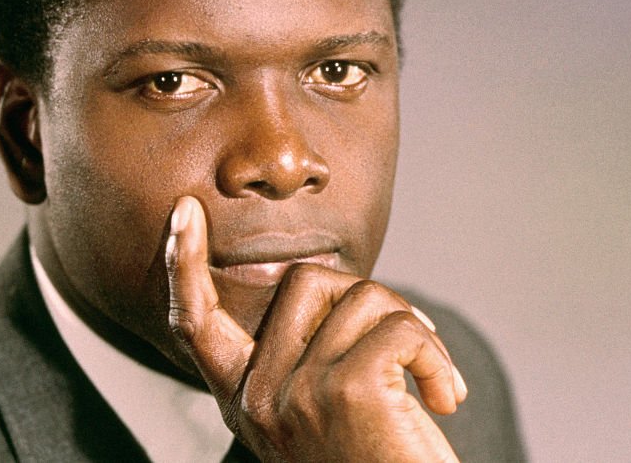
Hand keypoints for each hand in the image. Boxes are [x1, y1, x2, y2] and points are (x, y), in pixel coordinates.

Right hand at [165, 196, 466, 461]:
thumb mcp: (318, 418)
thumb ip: (306, 360)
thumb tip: (335, 291)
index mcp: (245, 403)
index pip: (196, 323)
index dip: (183, 264)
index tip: (183, 213)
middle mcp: (258, 398)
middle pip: (304, 283)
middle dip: (367, 297)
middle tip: (408, 348)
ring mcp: (297, 393)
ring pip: (360, 297)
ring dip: (414, 330)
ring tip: (434, 384)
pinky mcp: (347, 391)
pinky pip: (401, 329)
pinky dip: (437, 357)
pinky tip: (447, 400)